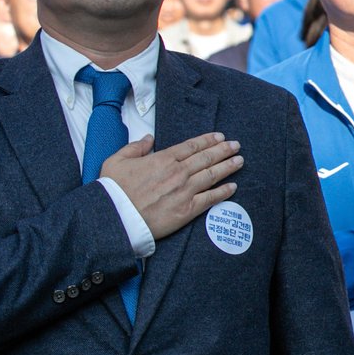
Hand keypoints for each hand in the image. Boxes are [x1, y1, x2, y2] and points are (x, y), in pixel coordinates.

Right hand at [101, 132, 241, 239]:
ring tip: (239, 161)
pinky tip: (233, 187)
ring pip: (212, 175)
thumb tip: (149, 138)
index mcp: (163, 159)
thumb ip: (135, 147)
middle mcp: (178, 173)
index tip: (219, 137)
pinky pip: (211, 198)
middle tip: (236, 146)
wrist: (116, 217)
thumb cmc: (114, 190)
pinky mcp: (187, 210)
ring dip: (228, 167)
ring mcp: (185, 191)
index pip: (192, 146)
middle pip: (206, 158)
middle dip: (224, 150)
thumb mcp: (117, 161)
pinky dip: (224, 192)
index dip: (208, 140)